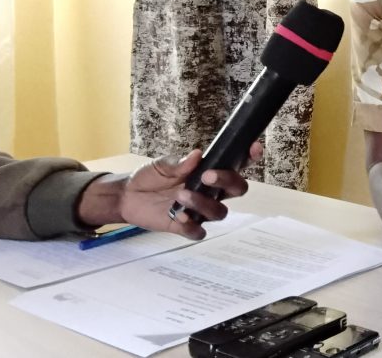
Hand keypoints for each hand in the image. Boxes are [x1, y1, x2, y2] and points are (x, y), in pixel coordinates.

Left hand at [76, 143, 263, 239]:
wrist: (127, 197)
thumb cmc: (149, 177)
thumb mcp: (161, 165)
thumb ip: (179, 162)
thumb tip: (196, 155)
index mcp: (209, 172)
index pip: (236, 165)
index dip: (249, 157)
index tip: (254, 149)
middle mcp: (211, 192)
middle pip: (237, 189)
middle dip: (229, 182)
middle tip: (208, 176)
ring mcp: (200, 210)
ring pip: (220, 212)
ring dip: (204, 204)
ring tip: (180, 196)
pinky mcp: (186, 227)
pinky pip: (199, 232)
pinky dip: (192, 226)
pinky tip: (179, 217)